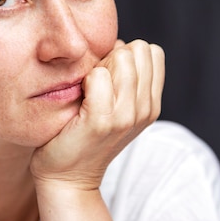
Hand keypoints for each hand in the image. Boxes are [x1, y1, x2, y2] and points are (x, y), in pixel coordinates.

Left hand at [30, 39, 164, 190]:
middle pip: (138, 49)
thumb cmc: (83, 134)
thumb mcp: (115, 106)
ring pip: (122, 57)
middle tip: (96, 82)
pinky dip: (86, 78)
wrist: (67, 177)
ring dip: (100, 65)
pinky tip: (79, 96)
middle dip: (114, 56)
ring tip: (87, 89)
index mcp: (151, 104)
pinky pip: (98, 75)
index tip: (109, 75)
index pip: (152, 52)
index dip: (128, 54)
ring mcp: (126, 115)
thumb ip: (123, 77)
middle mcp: (145, 109)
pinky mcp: (101, 120)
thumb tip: (118, 43)